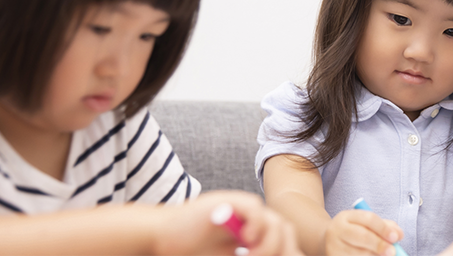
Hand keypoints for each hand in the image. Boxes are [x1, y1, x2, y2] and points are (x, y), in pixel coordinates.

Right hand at [155, 190, 302, 255]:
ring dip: (268, 244)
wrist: (162, 236)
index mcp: (254, 235)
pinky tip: (246, 240)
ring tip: (249, 255)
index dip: (290, 253)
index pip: (286, 241)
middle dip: (282, 251)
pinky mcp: (228, 201)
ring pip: (275, 222)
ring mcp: (241, 211)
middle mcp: (253, 221)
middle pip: (286, 232)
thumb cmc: (191, 250)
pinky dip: (256, 225)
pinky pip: (255, 208)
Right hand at [324, 209, 403, 255]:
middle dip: (379, 244)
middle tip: (392, 251)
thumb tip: (399, 234)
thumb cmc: (354, 232)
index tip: (396, 237)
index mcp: (346, 216)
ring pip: (358, 253)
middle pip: (362, 236)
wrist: (327, 242)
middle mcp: (337, 230)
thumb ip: (384, 226)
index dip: (383, 228)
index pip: (368, 219)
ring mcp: (333, 247)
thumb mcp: (366, 224)